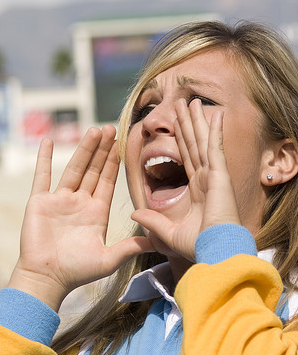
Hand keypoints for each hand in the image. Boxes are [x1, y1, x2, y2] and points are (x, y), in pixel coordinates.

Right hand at [10, 125, 151, 309]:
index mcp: (96, 213)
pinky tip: (48, 141)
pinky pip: (42, 176)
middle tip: (110, 128)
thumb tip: (159, 242)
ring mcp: (59, 201)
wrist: (46, 278)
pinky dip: (44, 159)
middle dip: (101, 150)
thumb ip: (131, 246)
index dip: (113, 163)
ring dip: (83, 149)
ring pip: (73, 169)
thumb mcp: (109, 259)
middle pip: (92, 170)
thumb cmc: (77, 271)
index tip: (120, 144)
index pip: (107, 181)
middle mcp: (79, 203)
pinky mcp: (39, 202)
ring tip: (93, 130)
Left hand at [131, 98, 240, 261]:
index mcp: (197, 189)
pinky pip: (215, 147)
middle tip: (183, 103)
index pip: (187, 157)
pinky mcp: (220, 175)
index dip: (181, 139)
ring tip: (193, 102)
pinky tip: (215, 114)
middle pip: (194, 144)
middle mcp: (207, 179)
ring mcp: (214, 175)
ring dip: (198, 121)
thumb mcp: (168, 232)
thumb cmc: (199, 247)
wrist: (216, 253)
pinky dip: (215, 130)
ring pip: (203, 141)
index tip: (176, 124)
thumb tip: (134, 212)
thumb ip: (153, 220)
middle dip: (188, 123)